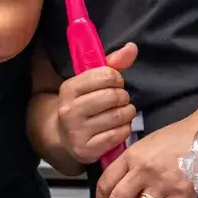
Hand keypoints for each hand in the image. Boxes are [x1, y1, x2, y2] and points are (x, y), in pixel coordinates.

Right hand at [54, 42, 137, 165]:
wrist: (65, 136)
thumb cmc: (84, 103)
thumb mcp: (92, 82)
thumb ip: (113, 63)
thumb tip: (132, 47)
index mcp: (69, 88)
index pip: (106, 75)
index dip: (117, 79)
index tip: (115, 84)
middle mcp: (69, 110)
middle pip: (113, 96)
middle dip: (123, 97)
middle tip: (120, 100)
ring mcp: (76, 132)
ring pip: (118, 116)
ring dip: (127, 114)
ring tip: (122, 113)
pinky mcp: (86, 150)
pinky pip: (118, 135)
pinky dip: (125, 129)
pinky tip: (119, 127)